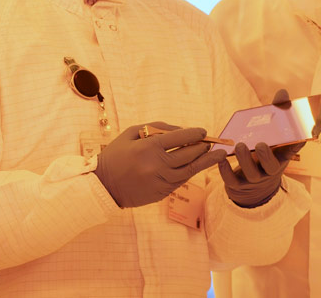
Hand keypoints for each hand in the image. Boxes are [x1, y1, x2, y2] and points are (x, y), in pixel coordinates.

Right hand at [93, 121, 226, 208]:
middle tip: (213, 143)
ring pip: (189, 170)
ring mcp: (160, 181)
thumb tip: (181, 130)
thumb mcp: (131, 133)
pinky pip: (181, 181)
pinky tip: (198, 166)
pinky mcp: (161, 193)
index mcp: (148, 147)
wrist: (103, 186)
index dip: (194, 134)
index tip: (203, 132)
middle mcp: (157, 165)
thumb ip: (156, 128)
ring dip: (205, 162)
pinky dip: (191, 172)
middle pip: (189, 154)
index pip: (179, 138)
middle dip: (203, 147)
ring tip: (218, 155)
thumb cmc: (116, 155)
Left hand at [219, 89, 303, 207]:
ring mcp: (254, 179)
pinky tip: (221, 158)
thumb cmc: (265, 152)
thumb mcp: (272, 136)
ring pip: (251, 174)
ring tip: (239, 145)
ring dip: (245, 160)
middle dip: (266, 156)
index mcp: (281, 157)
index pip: (292, 152)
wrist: (253, 185)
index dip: (296, 145)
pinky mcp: (238, 185)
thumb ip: (277, 114)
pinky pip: (232, 181)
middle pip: (271, 167)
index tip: (299, 136)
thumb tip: (282, 92)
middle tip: (260, 144)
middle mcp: (270, 170)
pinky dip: (225, 171)